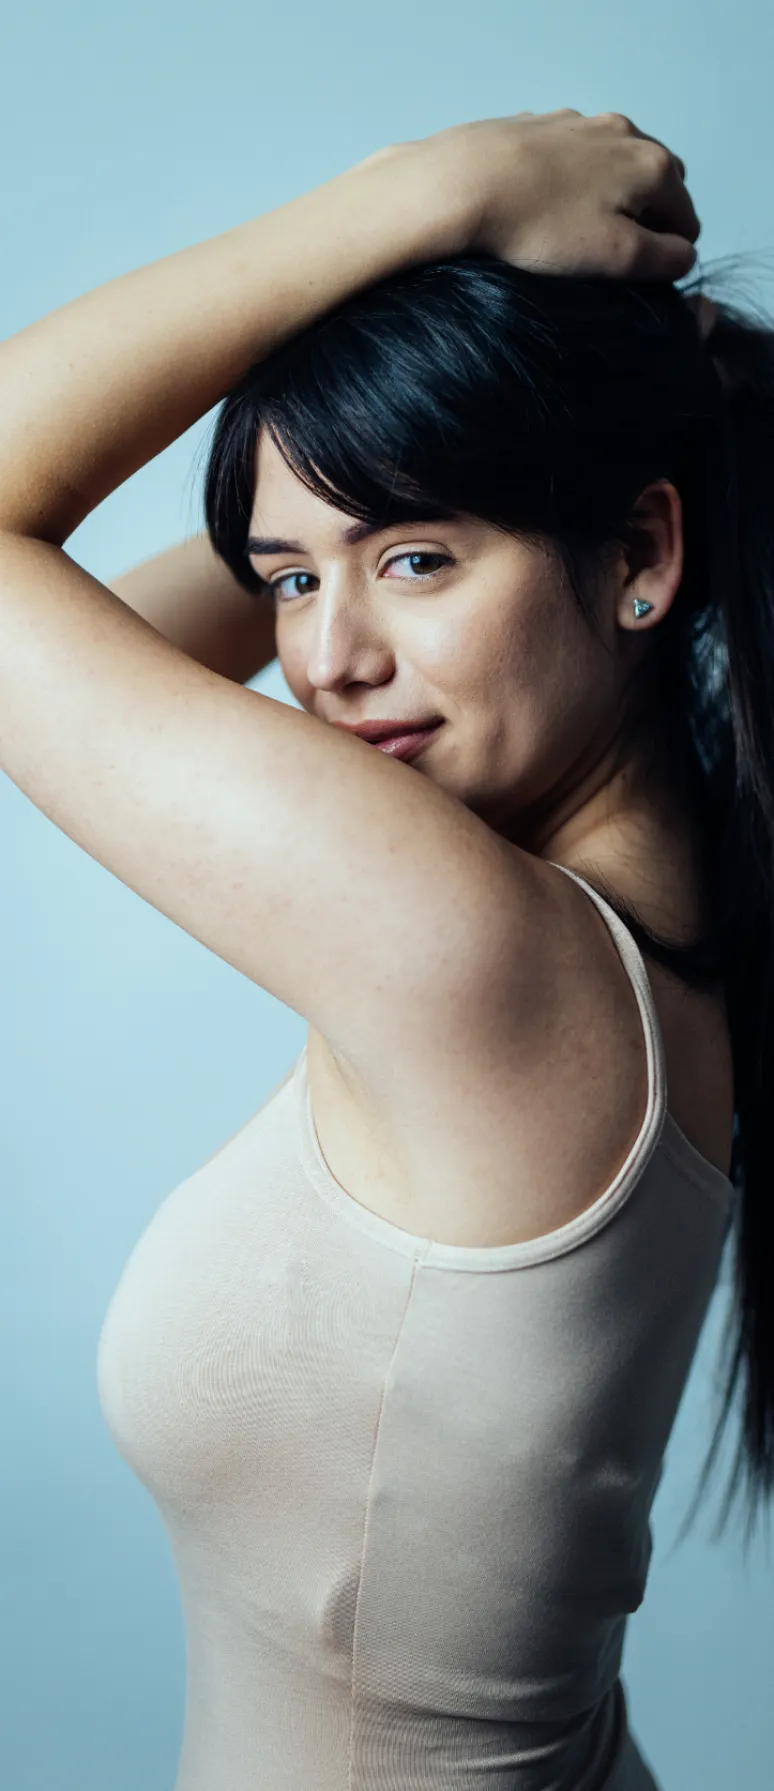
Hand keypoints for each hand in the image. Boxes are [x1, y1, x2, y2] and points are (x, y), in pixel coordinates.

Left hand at [378, 109, 700, 282]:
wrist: (461, 184)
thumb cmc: (541, 226)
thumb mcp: (617, 257)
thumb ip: (666, 258)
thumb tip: (683, 255)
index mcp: (653, 165)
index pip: (686, 221)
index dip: (664, 256)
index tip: (627, 276)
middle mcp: (624, 132)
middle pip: (653, 190)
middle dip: (637, 223)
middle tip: (595, 257)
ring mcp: (580, 122)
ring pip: (611, 171)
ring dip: (602, 202)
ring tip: (562, 233)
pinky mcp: (538, 125)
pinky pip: (569, 160)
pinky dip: (565, 184)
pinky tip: (534, 206)